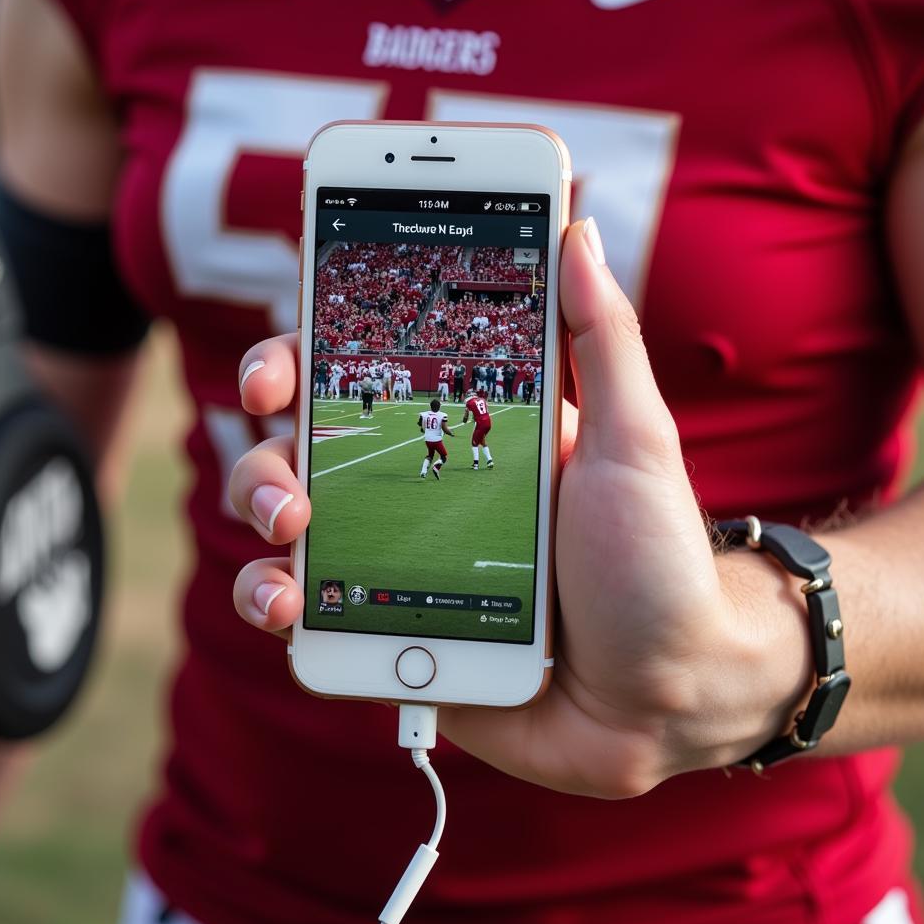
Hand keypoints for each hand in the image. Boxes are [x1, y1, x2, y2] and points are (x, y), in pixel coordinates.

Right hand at [230, 220, 811, 796]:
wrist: (664, 697)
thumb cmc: (656, 560)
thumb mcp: (635, 440)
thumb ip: (602, 338)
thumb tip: (579, 227)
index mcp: (468, 432)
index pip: (370, 374)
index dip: (309, 351)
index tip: (283, 350)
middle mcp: (418, 491)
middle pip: (306, 440)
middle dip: (275, 421)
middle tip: (275, 416)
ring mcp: (394, 562)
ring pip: (286, 520)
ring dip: (260, 503)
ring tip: (291, 529)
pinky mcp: (386, 630)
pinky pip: (304, 613)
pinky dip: (273, 602)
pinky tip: (290, 607)